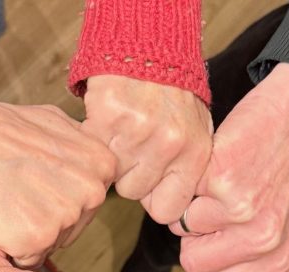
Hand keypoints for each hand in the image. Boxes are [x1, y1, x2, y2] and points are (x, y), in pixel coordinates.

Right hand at [0, 68, 116, 266]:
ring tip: (7, 199)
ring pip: (53, 244)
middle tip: (17, 190)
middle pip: (76, 227)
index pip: (90, 202)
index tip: (37, 179)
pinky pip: (29, 258)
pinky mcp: (38, 238)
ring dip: (29, 232)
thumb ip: (84, 149)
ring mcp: (67, 216)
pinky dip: (11, 245)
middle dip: (48, 218)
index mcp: (104, 164)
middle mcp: (94, 192)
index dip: (60, 195)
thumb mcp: (56, 124)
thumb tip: (100, 163)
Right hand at [82, 75, 212, 223]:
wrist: (151, 43)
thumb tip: (171, 212)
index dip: (153, 199)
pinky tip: (108, 120)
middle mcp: (169, 145)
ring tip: (123, 130)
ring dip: (111, 156)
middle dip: (130, 173)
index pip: (167, 210)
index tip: (151, 183)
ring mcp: (137, 131)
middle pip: (133, 193)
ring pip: (110, 173)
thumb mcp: (196, 132)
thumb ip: (186, 171)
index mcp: (194, 154)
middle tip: (136, 144)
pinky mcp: (108, 116)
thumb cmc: (175, 93)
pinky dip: (94, 137)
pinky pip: (92, 148)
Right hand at [173, 64, 288, 271]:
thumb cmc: (286, 169)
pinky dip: (190, 181)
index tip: (220, 232)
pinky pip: (181, 196)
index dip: (209, 256)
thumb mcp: (285, 226)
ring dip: (191, 204)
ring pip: (181, 228)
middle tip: (215, 206)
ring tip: (219, 183)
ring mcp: (242, 212)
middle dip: (194, 236)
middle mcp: (263, 241)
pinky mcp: (222, 182)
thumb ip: (256, 260)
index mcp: (278, 259)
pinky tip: (217, 166)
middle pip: (192, 263)